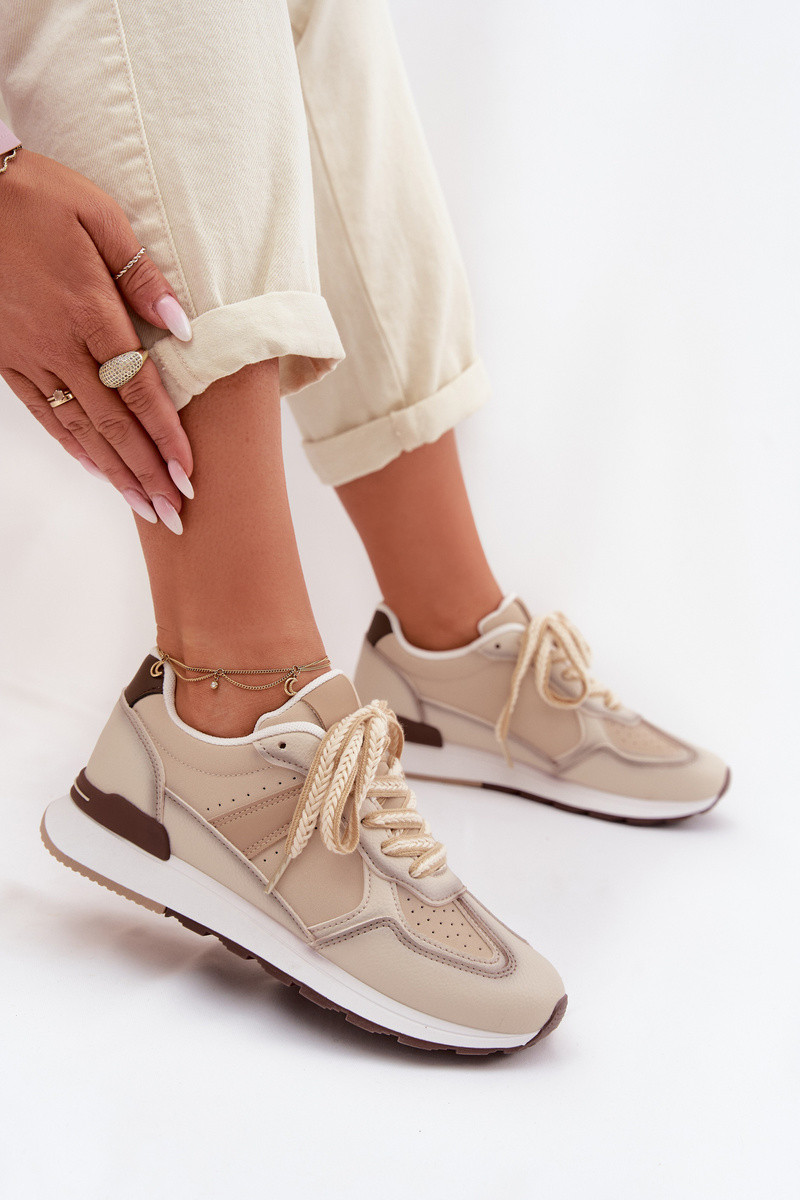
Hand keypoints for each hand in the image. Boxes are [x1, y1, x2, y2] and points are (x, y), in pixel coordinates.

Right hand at [0, 147, 193, 532]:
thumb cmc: (37, 194)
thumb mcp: (99, 214)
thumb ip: (142, 275)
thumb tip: (183, 327)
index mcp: (90, 311)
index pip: (140, 390)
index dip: (166, 437)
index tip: (190, 475)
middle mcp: (59, 345)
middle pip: (113, 425)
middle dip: (147, 474)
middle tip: (176, 516)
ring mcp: (27, 356)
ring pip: (78, 428)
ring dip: (114, 472)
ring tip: (144, 507)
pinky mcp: (3, 357)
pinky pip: (42, 412)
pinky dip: (71, 445)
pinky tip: (94, 468)